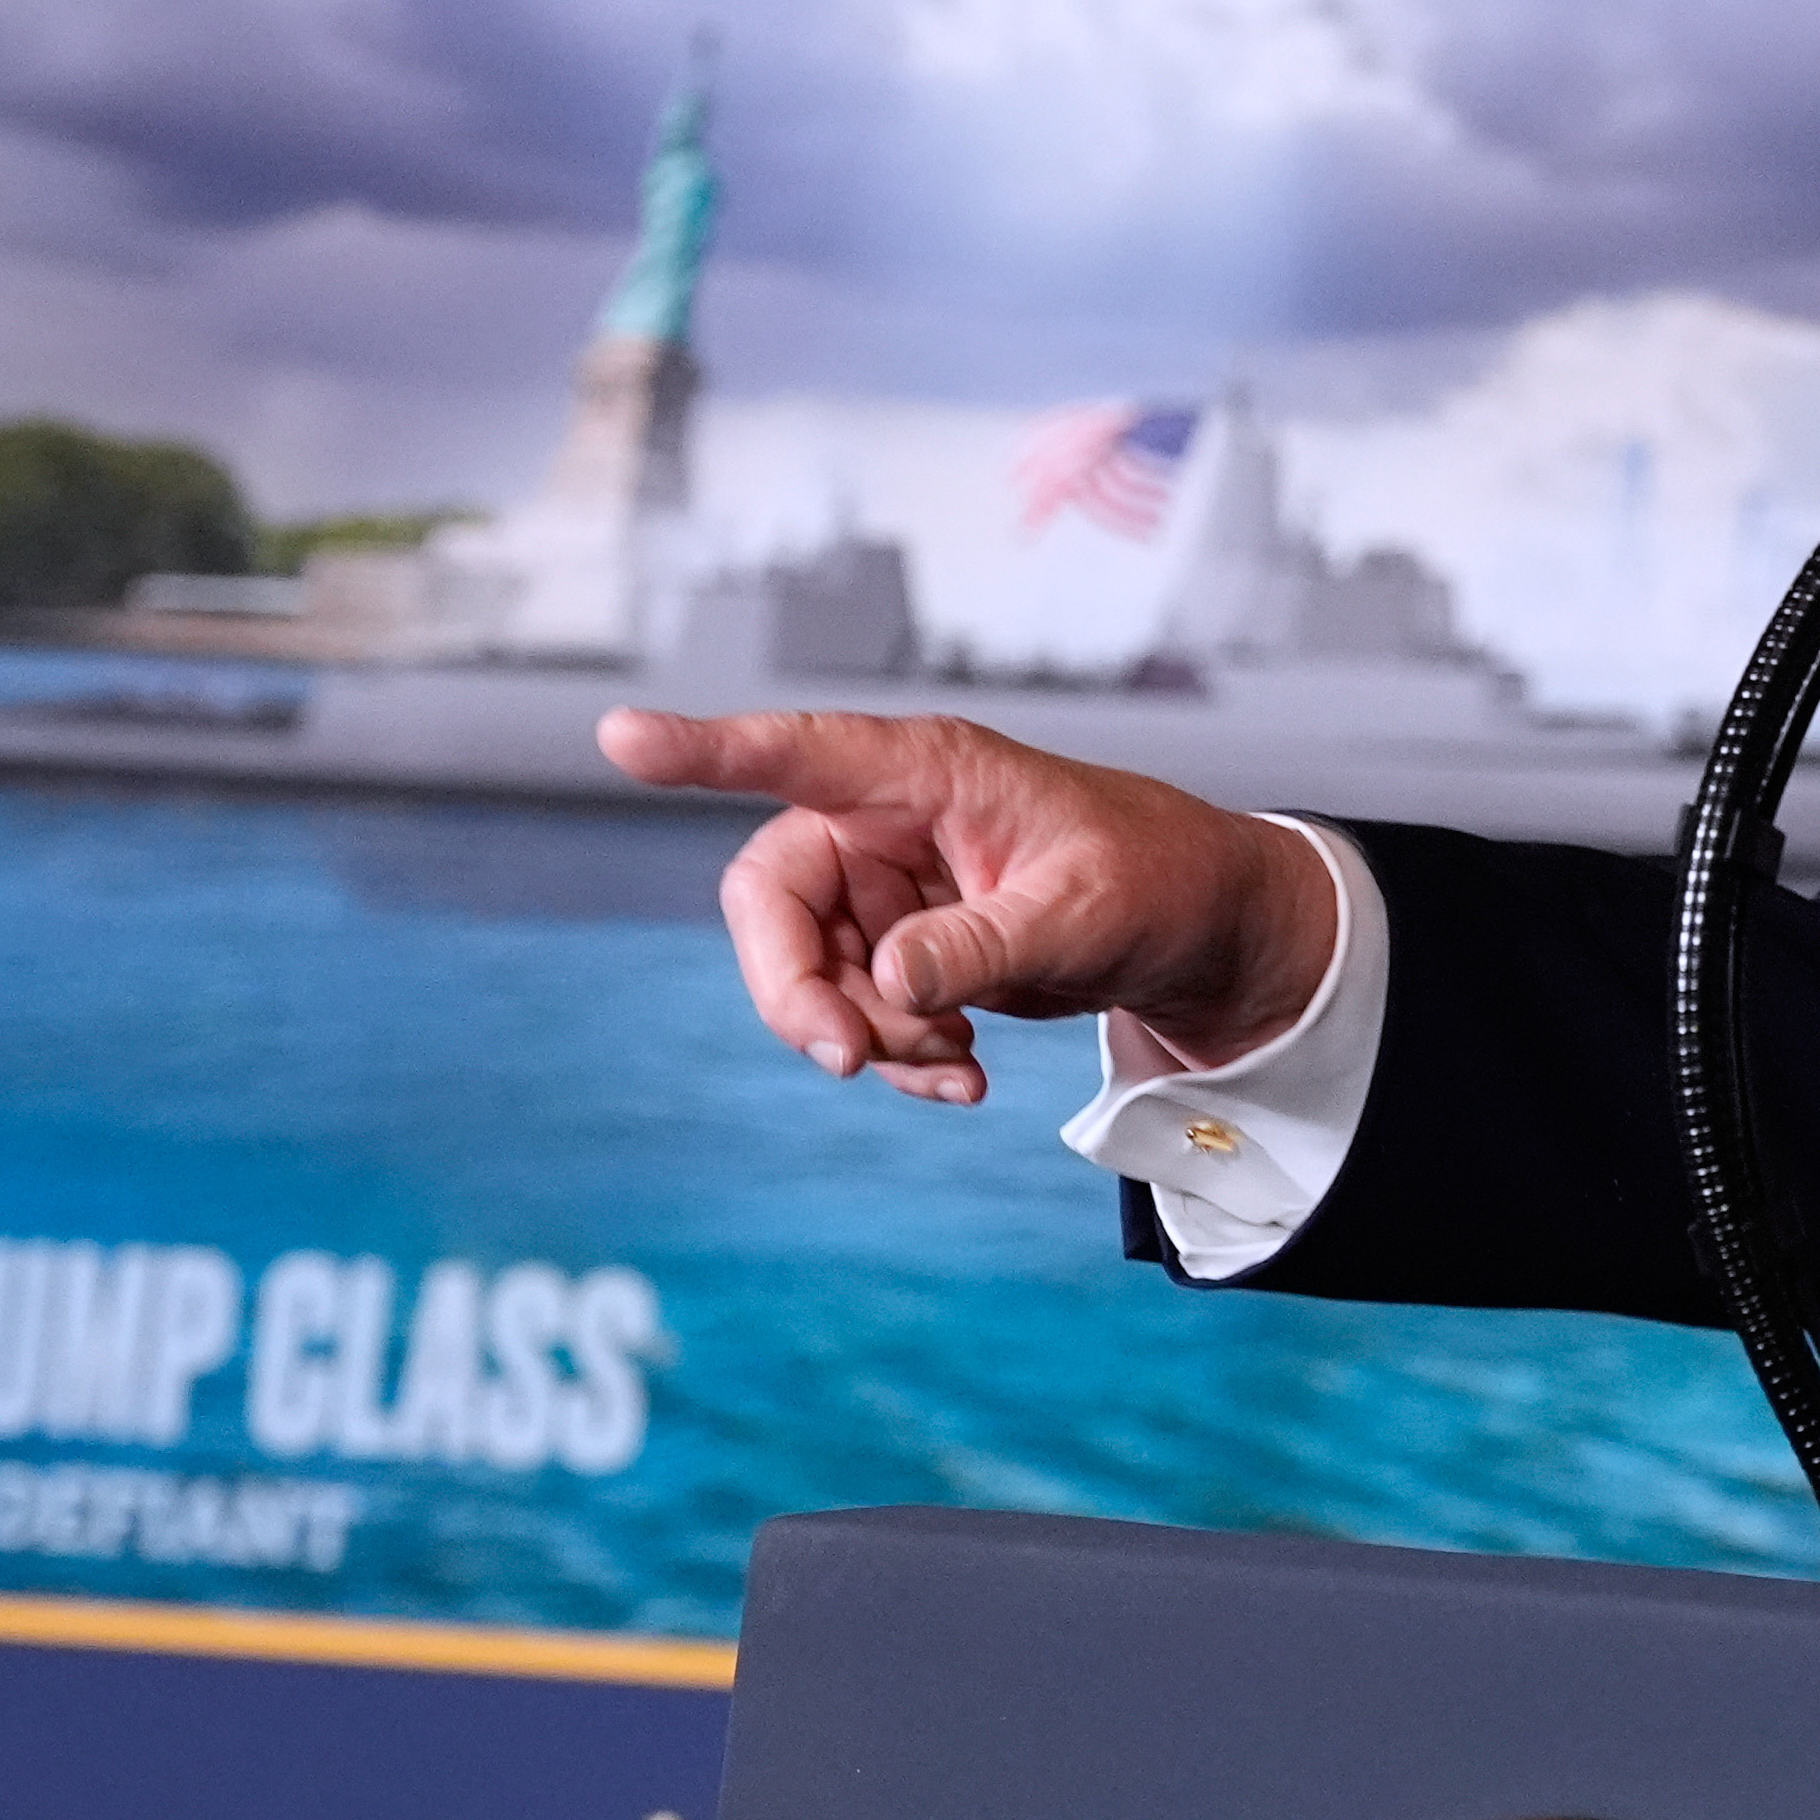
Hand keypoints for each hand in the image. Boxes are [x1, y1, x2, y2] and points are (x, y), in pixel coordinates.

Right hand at [595, 707, 1338, 1105]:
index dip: (707, 749)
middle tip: (849, 1060)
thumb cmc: (1156, 880)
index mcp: (929, 771)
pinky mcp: (899, 945)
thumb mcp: (1086, 914)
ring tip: (956, 1074)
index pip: (800, 752)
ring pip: (806, 971)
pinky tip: (962, 1083)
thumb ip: (985, 945)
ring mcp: (886, 886)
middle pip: (771, 899)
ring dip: (862, 1038)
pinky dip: (893, 1056)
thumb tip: (888, 984)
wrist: (1200, 930)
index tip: (620, 737)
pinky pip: (851, 1009)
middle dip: (796, 991)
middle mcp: (887, 819)